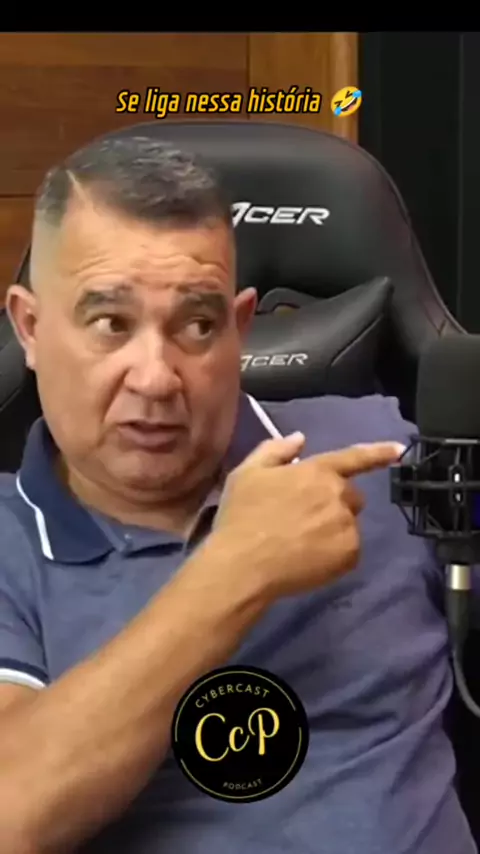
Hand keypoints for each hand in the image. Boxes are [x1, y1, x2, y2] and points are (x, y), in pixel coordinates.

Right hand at [212, 432, 404, 599]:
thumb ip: (275, 450)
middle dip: (335, 503)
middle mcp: (338, 495)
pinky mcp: (350, 555)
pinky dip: (334, 554)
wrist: (243, 564)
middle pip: (351, 497)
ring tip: (301, 542)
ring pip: (349, 524)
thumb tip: (300, 439)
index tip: (400, 450)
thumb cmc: (241, 517)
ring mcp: (347, 526)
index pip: (354, 457)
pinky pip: (349, 550)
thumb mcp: (248, 473)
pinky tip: (308, 559)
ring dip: (334, 529)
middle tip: (304, 519)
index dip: (378, 452)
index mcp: (317, 471)